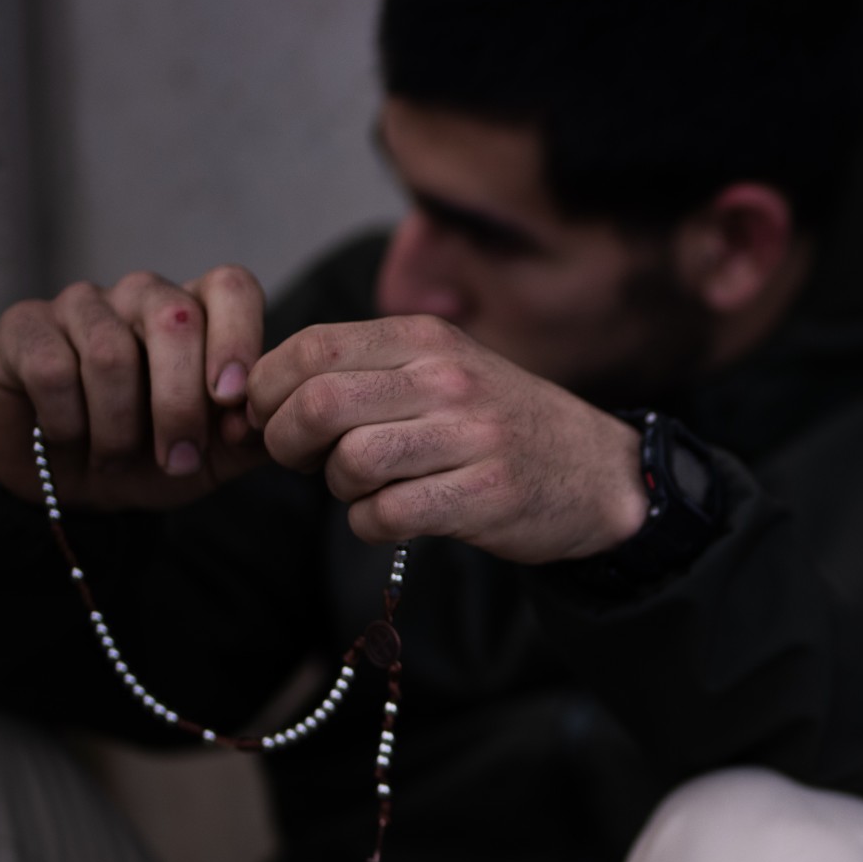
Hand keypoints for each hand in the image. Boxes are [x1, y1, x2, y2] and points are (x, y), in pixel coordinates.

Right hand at [0, 267, 270, 510]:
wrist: (78, 487)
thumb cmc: (156, 457)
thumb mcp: (217, 456)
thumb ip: (253, 435)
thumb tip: (267, 416)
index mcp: (200, 311)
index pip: (231, 287)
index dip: (237, 339)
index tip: (230, 402)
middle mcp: (143, 294)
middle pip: (174, 319)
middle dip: (179, 404)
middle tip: (178, 460)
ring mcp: (82, 303)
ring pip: (110, 352)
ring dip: (118, 427)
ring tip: (117, 458)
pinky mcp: (24, 326)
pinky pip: (52, 370)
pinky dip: (67, 422)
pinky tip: (69, 438)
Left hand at [245, 315, 649, 564]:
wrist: (597, 472)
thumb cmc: (501, 423)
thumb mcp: (446, 366)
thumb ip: (370, 368)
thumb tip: (264, 391)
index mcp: (429, 338)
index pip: (313, 346)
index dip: (267, 387)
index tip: (268, 416)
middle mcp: (449, 379)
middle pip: (319, 403)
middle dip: (285, 441)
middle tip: (298, 459)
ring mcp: (471, 437)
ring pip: (349, 463)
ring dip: (335, 487)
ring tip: (359, 487)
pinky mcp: (484, 495)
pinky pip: (386, 515)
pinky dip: (370, 523)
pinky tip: (390, 516)